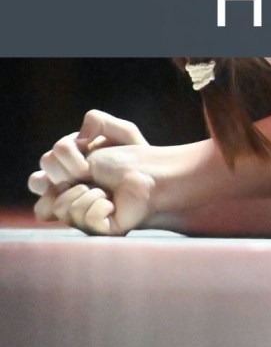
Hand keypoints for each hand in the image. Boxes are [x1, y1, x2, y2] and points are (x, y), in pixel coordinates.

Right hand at [31, 110, 156, 235]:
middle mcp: (63, 187)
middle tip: (87, 175)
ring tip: (95, 192)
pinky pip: (73, 222)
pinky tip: (109, 204)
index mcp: (68, 164)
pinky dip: (90, 210)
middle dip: (62, 176)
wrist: (158, 182)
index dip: (65, 159)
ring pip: (44, 208)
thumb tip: (77, 136)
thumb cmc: (138, 157)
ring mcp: (72, 207)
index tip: (87, 163)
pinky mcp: (87, 223)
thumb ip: (100, 123)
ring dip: (68, 198)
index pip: (48, 160)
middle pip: (37, 182)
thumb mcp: (124, 133)